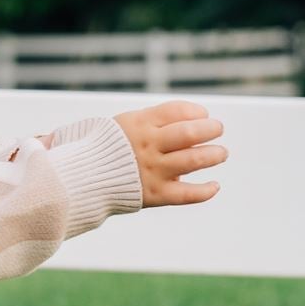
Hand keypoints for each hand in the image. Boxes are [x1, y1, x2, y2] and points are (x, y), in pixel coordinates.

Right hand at [110, 99, 227, 206]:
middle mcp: (148, 145)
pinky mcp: (155, 194)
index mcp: (140, 124)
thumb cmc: (109, 149)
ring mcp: (152, 170)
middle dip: (212, 129)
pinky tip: (215, 185)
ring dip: (214, 155)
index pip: (178, 111)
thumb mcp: (125, 124)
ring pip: (194, 160)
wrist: (83, 179)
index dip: (197, 112)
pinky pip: (187, 194)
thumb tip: (195, 118)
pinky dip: (205, 191)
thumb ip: (155, 120)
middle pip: (190, 133)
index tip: (203, 115)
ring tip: (221, 153)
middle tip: (217, 130)